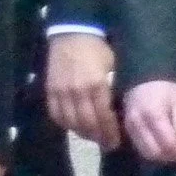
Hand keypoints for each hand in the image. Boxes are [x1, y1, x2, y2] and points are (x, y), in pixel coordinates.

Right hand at [45, 32, 121, 147]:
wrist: (73, 32)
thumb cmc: (100, 46)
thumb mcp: (115, 63)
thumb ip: (116, 86)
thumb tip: (126, 107)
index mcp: (96, 85)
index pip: (103, 117)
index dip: (109, 132)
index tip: (116, 141)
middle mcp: (77, 92)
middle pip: (86, 123)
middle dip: (98, 136)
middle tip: (108, 143)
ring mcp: (60, 93)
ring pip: (71, 122)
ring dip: (83, 133)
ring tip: (94, 137)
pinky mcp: (49, 91)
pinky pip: (56, 115)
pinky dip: (66, 125)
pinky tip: (76, 127)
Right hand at [123, 80, 175, 165]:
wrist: (143, 74)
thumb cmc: (166, 86)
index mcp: (154, 114)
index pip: (167, 143)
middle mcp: (138, 124)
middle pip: (155, 152)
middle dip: (173, 157)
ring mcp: (130, 128)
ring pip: (146, 153)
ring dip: (163, 157)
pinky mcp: (127, 130)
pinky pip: (140, 148)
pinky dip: (154, 152)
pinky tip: (167, 148)